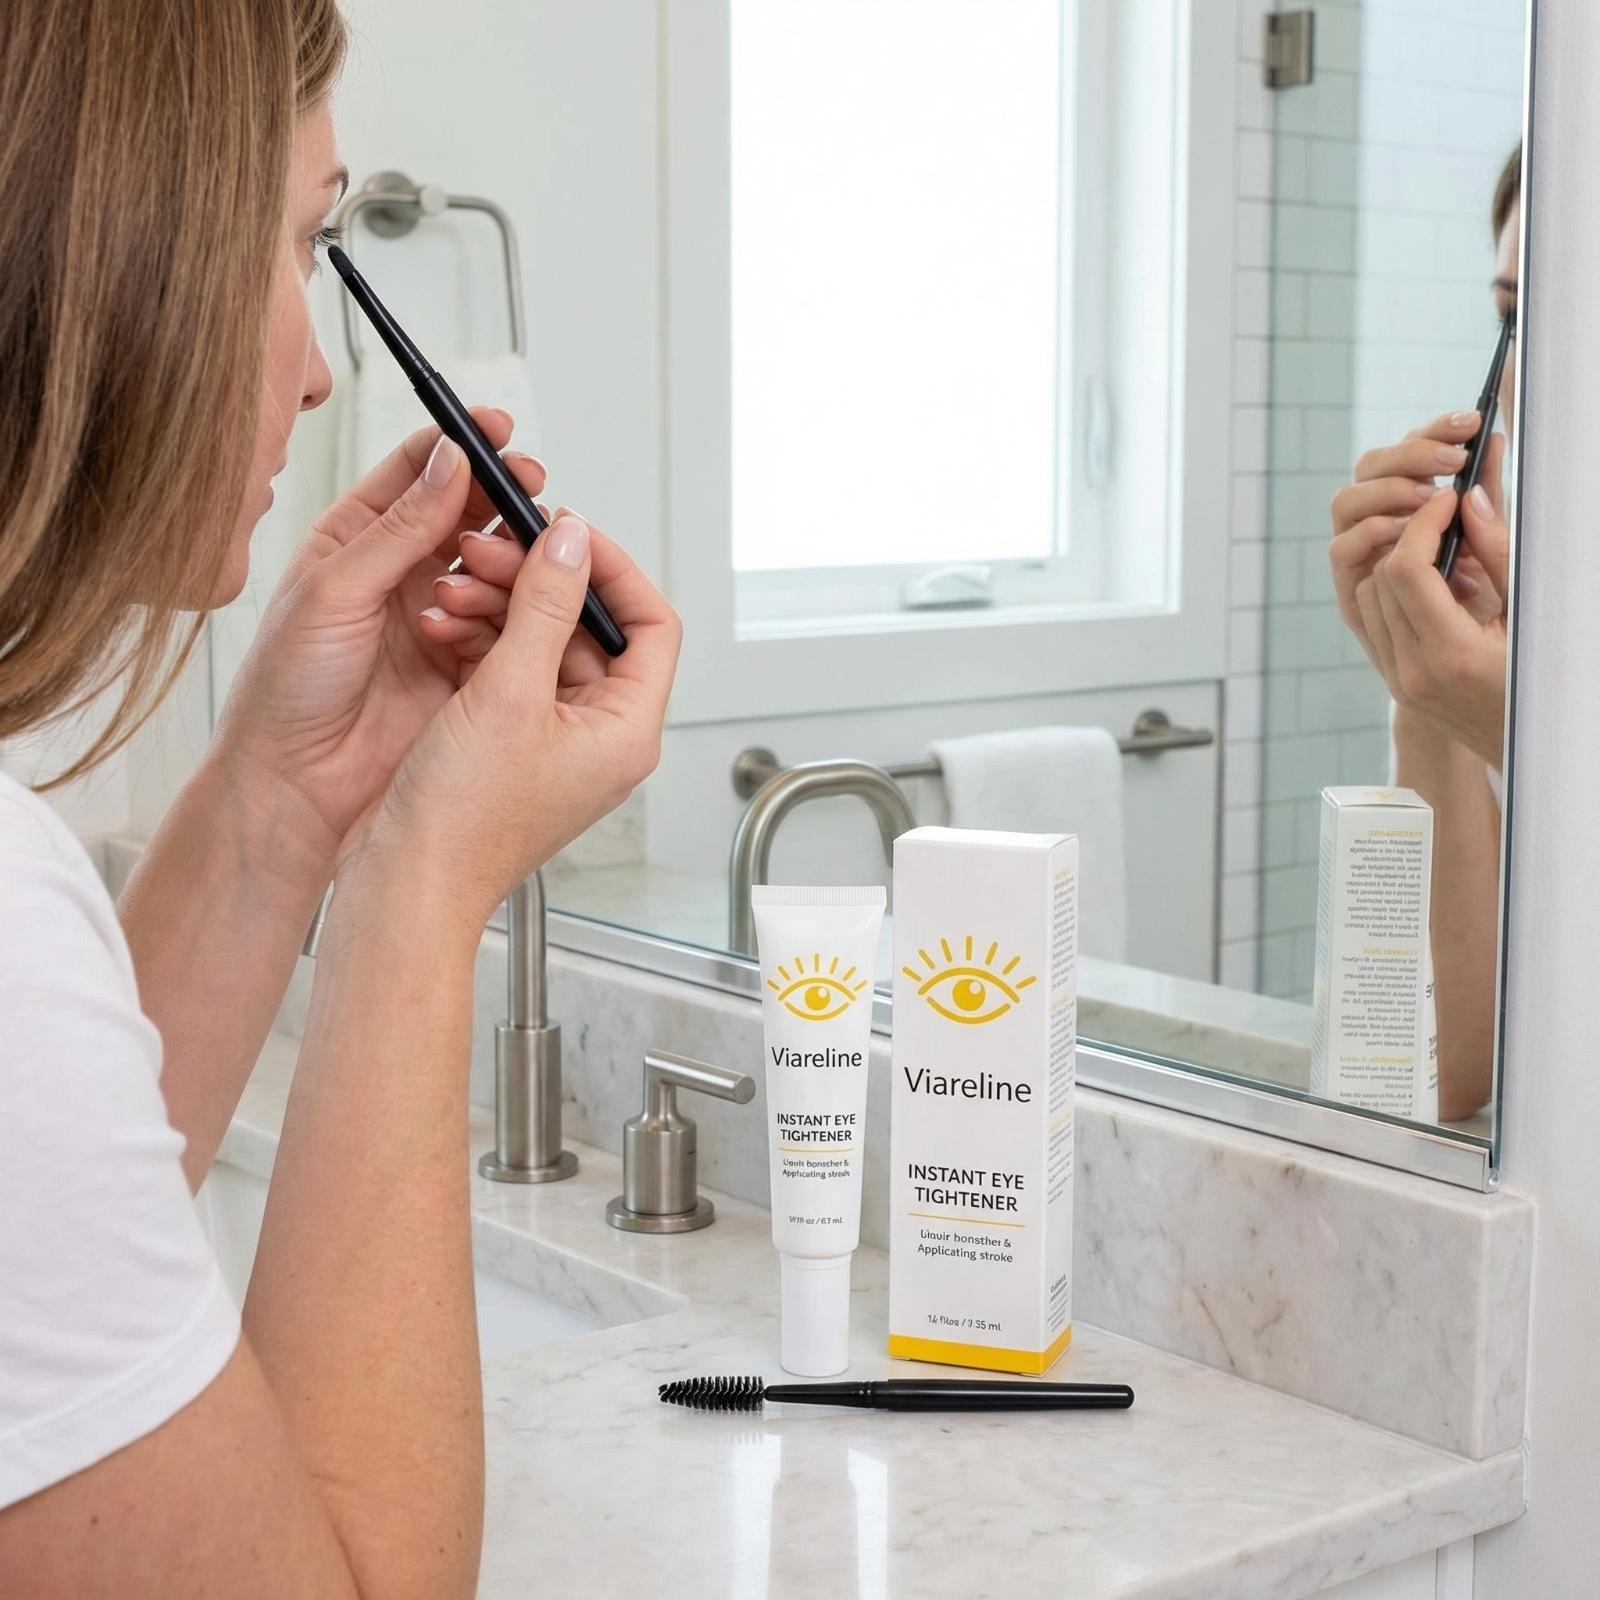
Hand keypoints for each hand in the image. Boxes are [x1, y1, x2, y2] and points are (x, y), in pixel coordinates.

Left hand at [212, 410, 546, 864]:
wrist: (296, 783)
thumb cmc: (286, 689)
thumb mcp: (336, 590)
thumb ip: (399, 527)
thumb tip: (451, 460)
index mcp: (357, 539)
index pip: (420, 471)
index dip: (462, 446)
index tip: (498, 432)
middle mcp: (402, 573)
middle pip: (470, 513)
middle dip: (504, 498)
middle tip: (531, 490)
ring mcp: (439, 617)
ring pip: (495, 567)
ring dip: (507, 560)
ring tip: (505, 566)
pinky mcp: (467, 664)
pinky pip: (508, 624)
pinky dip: (514, 613)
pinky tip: (506, 618)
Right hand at [349, 508, 680, 927]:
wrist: (404, 885)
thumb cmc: (461, 823)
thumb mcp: (508, 693)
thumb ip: (545, 608)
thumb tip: (573, 544)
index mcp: (627, 729)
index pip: (651, 624)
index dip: (612, 569)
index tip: (564, 534)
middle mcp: (601, 734)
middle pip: (590, 626)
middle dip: (535, 582)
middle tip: (486, 551)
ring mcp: (556, 739)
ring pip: (542, 642)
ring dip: (498, 605)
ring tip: (449, 589)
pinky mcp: (512, 742)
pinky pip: (507, 668)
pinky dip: (476, 639)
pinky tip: (437, 624)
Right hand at [1330, 412, 1505, 625]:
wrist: (1474, 675)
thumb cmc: (1492, 610)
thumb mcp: (1498, 548)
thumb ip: (1491, 503)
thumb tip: (1495, 441)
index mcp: (1413, 503)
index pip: (1407, 451)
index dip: (1430, 431)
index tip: (1471, 426)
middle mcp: (1379, 523)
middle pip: (1368, 466)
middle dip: (1409, 454)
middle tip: (1453, 460)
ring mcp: (1359, 555)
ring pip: (1345, 502)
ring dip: (1385, 492)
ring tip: (1428, 498)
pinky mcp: (1349, 590)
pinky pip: (1342, 551)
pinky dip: (1368, 533)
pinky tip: (1403, 531)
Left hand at [1349, 484, 1508, 769]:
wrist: (1531, 747)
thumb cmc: (1545, 680)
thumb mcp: (1532, 616)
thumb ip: (1498, 558)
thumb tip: (1469, 503)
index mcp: (1450, 655)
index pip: (1406, 571)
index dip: (1422, 524)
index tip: (1447, 501)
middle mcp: (1412, 671)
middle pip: (1379, 579)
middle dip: (1408, 539)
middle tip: (1447, 520)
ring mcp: (1397, 680)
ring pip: (1365, 597)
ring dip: (1394, 565)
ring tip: (1442, 553)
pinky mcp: (1394, 681)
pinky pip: (1372, 622)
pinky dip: (1390, 592)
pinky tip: (1431, 583)